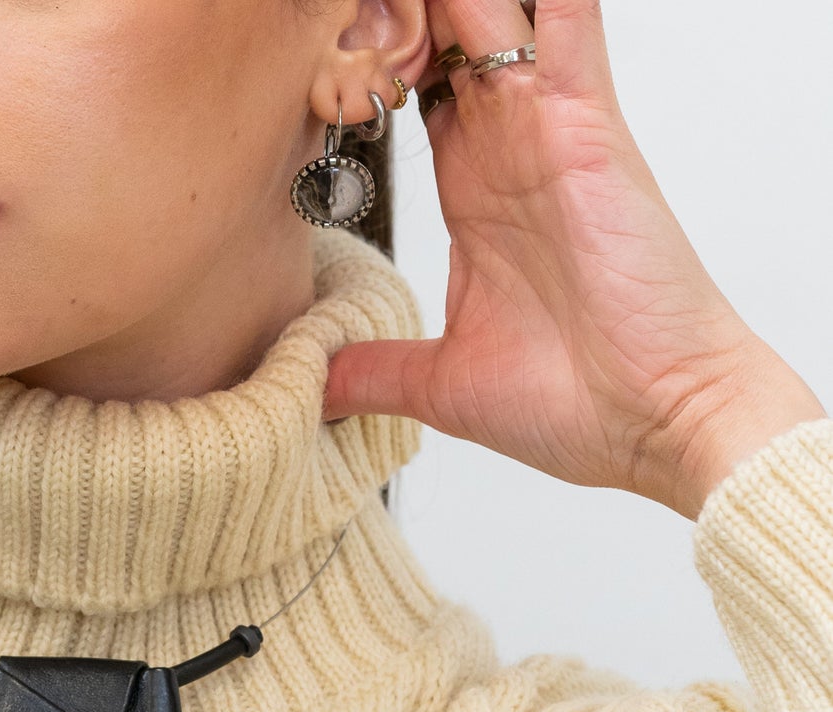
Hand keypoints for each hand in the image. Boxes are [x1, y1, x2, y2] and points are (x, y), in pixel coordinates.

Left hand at [324, 0, 824, 518]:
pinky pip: (567, 19)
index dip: (362, 65)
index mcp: (470, 195)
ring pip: (489, 12)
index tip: (316, 61)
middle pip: (442, 35)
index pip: (408, 93)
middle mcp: (505, 148)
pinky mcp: (583, 122)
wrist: (652, 418)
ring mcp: (543, 126)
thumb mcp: (442, 386)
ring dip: (446, 2)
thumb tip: (311, 385)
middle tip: (340, 13)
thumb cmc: (573, 401)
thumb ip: (374, 371)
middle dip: (392, 18)